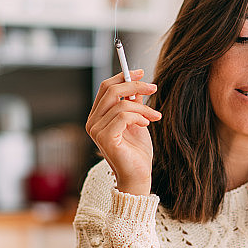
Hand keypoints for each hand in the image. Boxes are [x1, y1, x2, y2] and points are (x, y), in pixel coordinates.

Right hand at [86, 70, 161, 195]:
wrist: (139, 175)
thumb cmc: (137, 151)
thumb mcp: (137, 121)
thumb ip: (134, 103)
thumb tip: (137, 83)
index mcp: (98, 116)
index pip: (106, 88)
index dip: (123, 76)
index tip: (141, 72)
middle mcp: (93, 122)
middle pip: (110, 90)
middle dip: (135, 85)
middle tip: (153, 88)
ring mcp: (96, 130)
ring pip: (121, 104)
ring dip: (143, 107)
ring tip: (155, 116)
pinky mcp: (105, 138)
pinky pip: (123, 116)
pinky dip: (139, 116)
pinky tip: (147, 123)